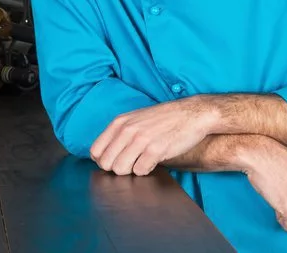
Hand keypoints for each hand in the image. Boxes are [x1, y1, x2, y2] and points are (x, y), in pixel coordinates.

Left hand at [90, 96, 213, 175]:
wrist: (190, 114)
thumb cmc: (162, 119)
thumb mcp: (134, 119)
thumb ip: (119, 134)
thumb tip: (104, 156)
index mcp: (119, 122)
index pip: (95, 151)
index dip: (104, 161)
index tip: (115, 161)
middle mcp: (127, 130)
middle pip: (106, 164)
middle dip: (116, 168)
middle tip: (130, 164)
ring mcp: (141, 140)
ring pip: (120, 169)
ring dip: (130, 170)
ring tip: (141, 162)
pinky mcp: (156, 149)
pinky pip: (140, 171)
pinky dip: (145, 170)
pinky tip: (152, 162)